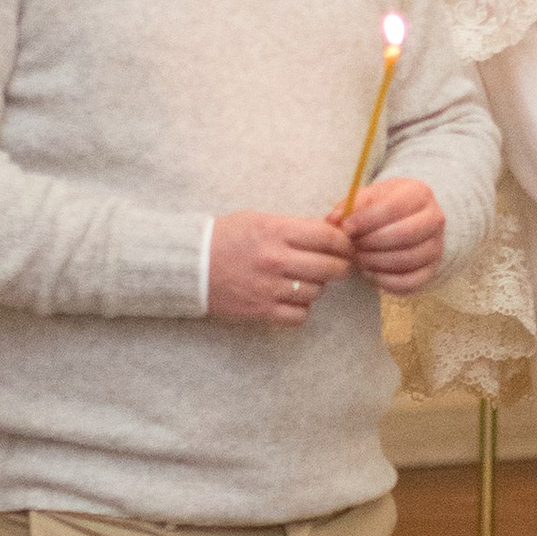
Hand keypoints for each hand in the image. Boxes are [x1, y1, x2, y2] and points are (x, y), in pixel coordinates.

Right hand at [207, 209, 354, 323]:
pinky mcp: (262, 311)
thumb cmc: (227, 238)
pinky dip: (300, 309)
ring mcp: (269, 288)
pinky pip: (300, 315)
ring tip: (303, 280)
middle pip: (331, 267)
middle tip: (337, 267)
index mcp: (276, 231)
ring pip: (317, 292)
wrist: (191, 265)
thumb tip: (331, 233)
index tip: (345, 246)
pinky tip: (291, 299)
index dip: (343, 243)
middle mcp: (276, 259)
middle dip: (339, 267)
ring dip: (316, 287)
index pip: (328, 237)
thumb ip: (295, 227)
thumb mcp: (260, 220)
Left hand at [344, 171, 448, 292]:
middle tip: (352, 246)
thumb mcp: (370, 197)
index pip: (393, 207)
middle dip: (372, 243)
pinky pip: (410, 282)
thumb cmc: (385, 206)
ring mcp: (437, 246)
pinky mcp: (431, 270)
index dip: (366, 220)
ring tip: (359, 258)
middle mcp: (435, 219)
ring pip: (407, 259)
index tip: (346, 228)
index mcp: (419, 193)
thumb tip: (332, 220)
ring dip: (376, 262)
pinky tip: (370, 273)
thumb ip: (350, 206)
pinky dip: (386, 281)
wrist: (409, 219)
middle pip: (404, 234)